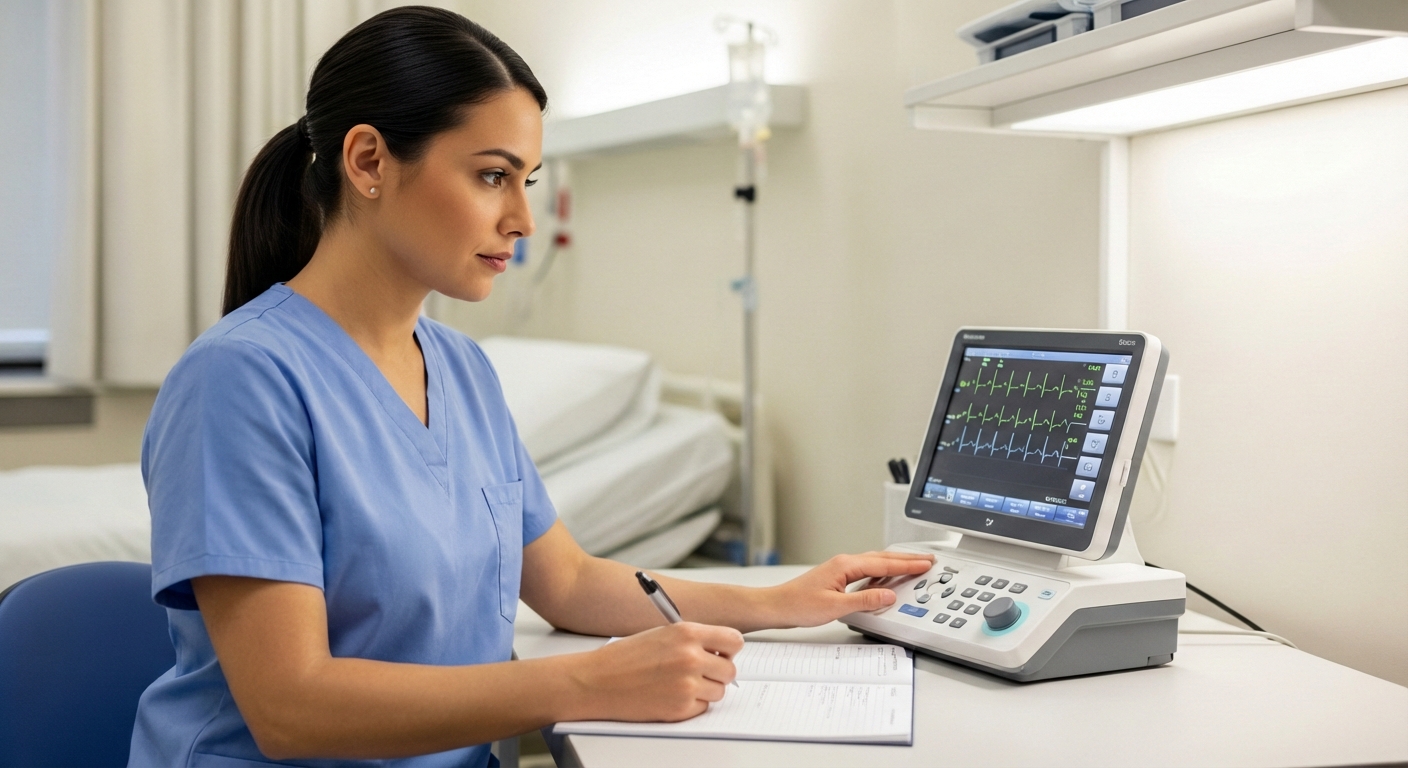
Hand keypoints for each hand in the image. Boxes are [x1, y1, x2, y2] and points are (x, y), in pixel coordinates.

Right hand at [568, 622, 744, 722]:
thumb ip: (693, 639)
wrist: (597, 681)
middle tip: (699, 672)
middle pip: (730, 669)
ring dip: (705, 690)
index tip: (722, 652)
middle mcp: (691, 657)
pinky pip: (702, 708)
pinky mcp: (680, 708)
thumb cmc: (625, 657)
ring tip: (680, 683)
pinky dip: (691, 705)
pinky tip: (670, 695)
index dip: (729, 648)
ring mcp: (688, 685)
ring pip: (719, 691)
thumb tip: (719, 650)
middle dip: (718, 672)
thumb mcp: (663, 634)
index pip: (734, 640)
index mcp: (687, 633)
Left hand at [765, 551, 934, 628]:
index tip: (926, 564)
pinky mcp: (838, 577)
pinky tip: (886, 576)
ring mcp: (841, 569)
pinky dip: (882, 570)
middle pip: (882, 558)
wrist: (777, 606)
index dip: (907, 564)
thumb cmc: (799, 605)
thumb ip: (865, 601)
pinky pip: (867, 570)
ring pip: (875, 562)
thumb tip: (888, 596)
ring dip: (895, 563)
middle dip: (906, 559)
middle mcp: (845, 563)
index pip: (884, 563)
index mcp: (846, 565)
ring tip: (914, 565)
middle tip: (928, 559)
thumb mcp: (836, 607)